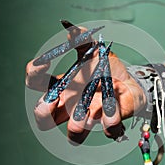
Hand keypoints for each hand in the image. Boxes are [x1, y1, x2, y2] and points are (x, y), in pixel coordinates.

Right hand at [26, 28, 145, 144]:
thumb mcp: (94, 50)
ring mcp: (88, 117)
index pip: (35, 84)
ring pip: (72, 134)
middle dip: (43, 112)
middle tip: (54, 100)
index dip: (33, 74)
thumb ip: (82, 39)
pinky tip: (113, 107)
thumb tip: (70, 29)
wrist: (131, 80)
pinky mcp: (108, 123)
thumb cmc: (107, 67)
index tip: (45, 63)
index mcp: (63, 86)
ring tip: (91, 108)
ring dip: (77, 123)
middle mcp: (70, 105)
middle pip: (43, 119)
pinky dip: (110, 121)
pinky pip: (106, 130)